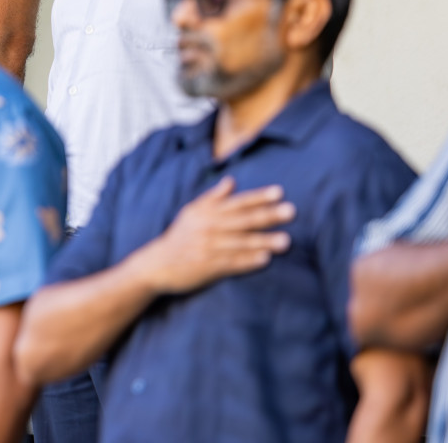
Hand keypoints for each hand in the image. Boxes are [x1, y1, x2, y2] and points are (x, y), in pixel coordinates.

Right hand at [132, 176, 294, 294]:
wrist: (156, 264)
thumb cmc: (179, 236)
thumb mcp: (191, 212)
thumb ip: (213, 197)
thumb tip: (231, 181)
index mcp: (206, 212)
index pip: (237, 202)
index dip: (258, 197)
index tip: (279, 192)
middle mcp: (208, 228)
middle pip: (243, 220)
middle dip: (268, 215)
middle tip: (291, 211)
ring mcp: (209, 248)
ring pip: (241, 242)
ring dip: (264, 241)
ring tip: (286, 240)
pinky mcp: (208, 267)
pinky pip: (232, 263)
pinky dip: (248, 261)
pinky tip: (265, 259)